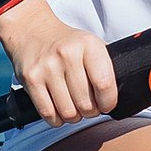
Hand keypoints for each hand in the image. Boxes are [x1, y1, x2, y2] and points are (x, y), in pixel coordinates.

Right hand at [0, 0, 117, 124]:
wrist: (32, 30)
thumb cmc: (66, 43)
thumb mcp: (91, 45)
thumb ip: (105, 68)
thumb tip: (119, 96)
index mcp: (89, 45)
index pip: (104, 84)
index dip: (108, 102)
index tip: (106, 105)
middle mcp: (67, 54)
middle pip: (86, 103)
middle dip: (90, 111)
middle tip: (88, 106)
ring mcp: (47, 67)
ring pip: (68, 112)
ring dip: (73, 117)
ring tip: (74, 108)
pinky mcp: (31, 79)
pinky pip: (48, 113)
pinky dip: (56, 119)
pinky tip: (59, 111)